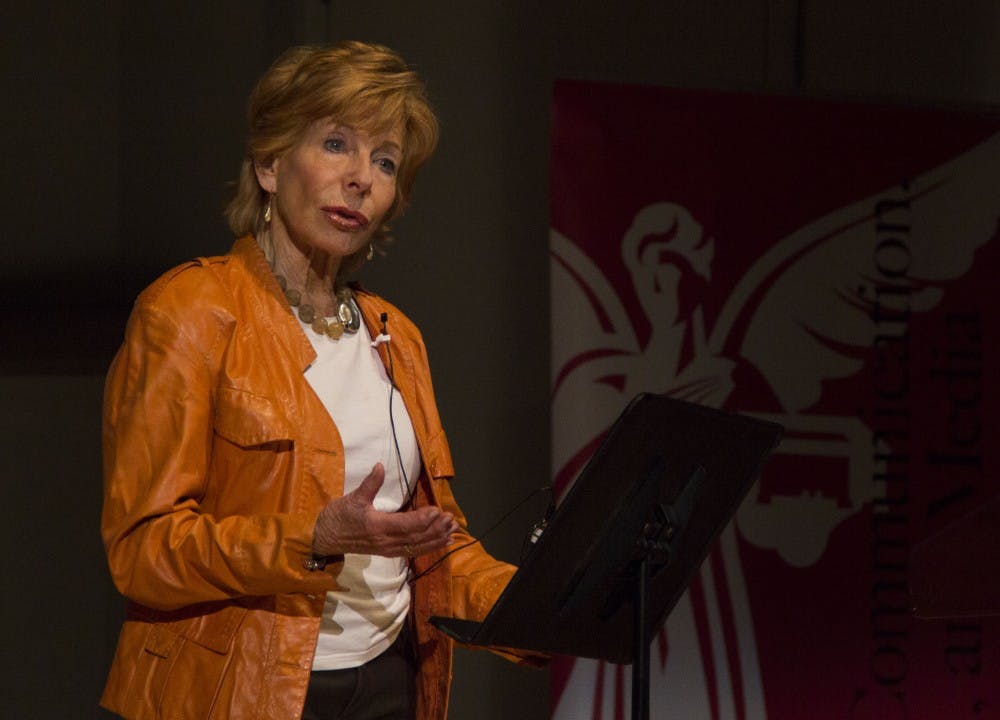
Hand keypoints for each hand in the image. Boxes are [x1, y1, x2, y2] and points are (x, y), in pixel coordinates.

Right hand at [312, 463, 458, 557]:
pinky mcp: (388, 552)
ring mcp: (387, 549)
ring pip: (417, 546)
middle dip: (435, 529)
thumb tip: (380, 466)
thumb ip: (370, 484)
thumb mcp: (352, 498)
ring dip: (436, 539)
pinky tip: (442, 542)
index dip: (422, 519)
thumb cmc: (337, 517)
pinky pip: (412, 551)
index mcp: (377, 526)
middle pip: (416, 538)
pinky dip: (429, 547)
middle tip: (451, 519)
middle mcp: (385, 541)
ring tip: (453, 531)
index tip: (437, 510)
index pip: (405, 525)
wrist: (324, 538)